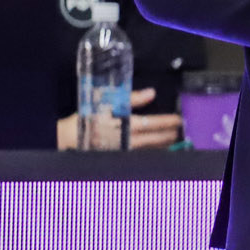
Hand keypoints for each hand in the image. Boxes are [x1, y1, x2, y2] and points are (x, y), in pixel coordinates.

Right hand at [57, 87, 182, 149]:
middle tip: (180, 131)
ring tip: (174, 141)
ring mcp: (125, 150)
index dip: (168, 122)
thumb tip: (152, 93)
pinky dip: (153, 152)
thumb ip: (132, 98)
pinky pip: (142, 155)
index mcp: (127, 125)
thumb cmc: (89, 116)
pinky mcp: (120, 155)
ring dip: (164, 145)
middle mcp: (129, 140)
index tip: (178, 119)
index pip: (154, 123)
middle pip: (156, 139)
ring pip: (151, 149)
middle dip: (170, 135)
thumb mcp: (109, 102)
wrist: (69, 136)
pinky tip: (158, 150)